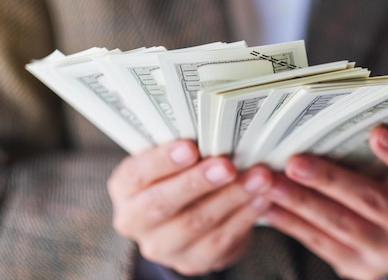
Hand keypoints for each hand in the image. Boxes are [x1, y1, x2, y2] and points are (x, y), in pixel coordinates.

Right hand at [107, 139, 272, 274]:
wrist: (186, 220)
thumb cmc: (179, 175)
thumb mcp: (171, 159)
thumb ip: (183, 147)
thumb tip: (217, 125)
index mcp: (125, 188)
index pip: (137, 174)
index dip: (162, 162)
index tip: (190, 148)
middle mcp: (134, 221)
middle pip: (163, 204)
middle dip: (198, 182)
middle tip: (228, 166)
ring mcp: (162, 246)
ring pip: (196, 223)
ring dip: (232, 198)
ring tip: (259, 178)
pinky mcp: (192, 262)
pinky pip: (220, 241)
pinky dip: (244, 217)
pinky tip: (262, 199)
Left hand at [264, 125, 387, 279]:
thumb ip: (385, 155)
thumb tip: (335, 122)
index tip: (377, 133)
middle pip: (370, 200)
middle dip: (329, 180)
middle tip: (295, 162)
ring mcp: (386, 252)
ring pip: (338, 223)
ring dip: (299, 201)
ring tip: (270, 182)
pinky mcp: (357, 267)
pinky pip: (320, 243)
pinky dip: (292, 223)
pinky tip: (269, 206)